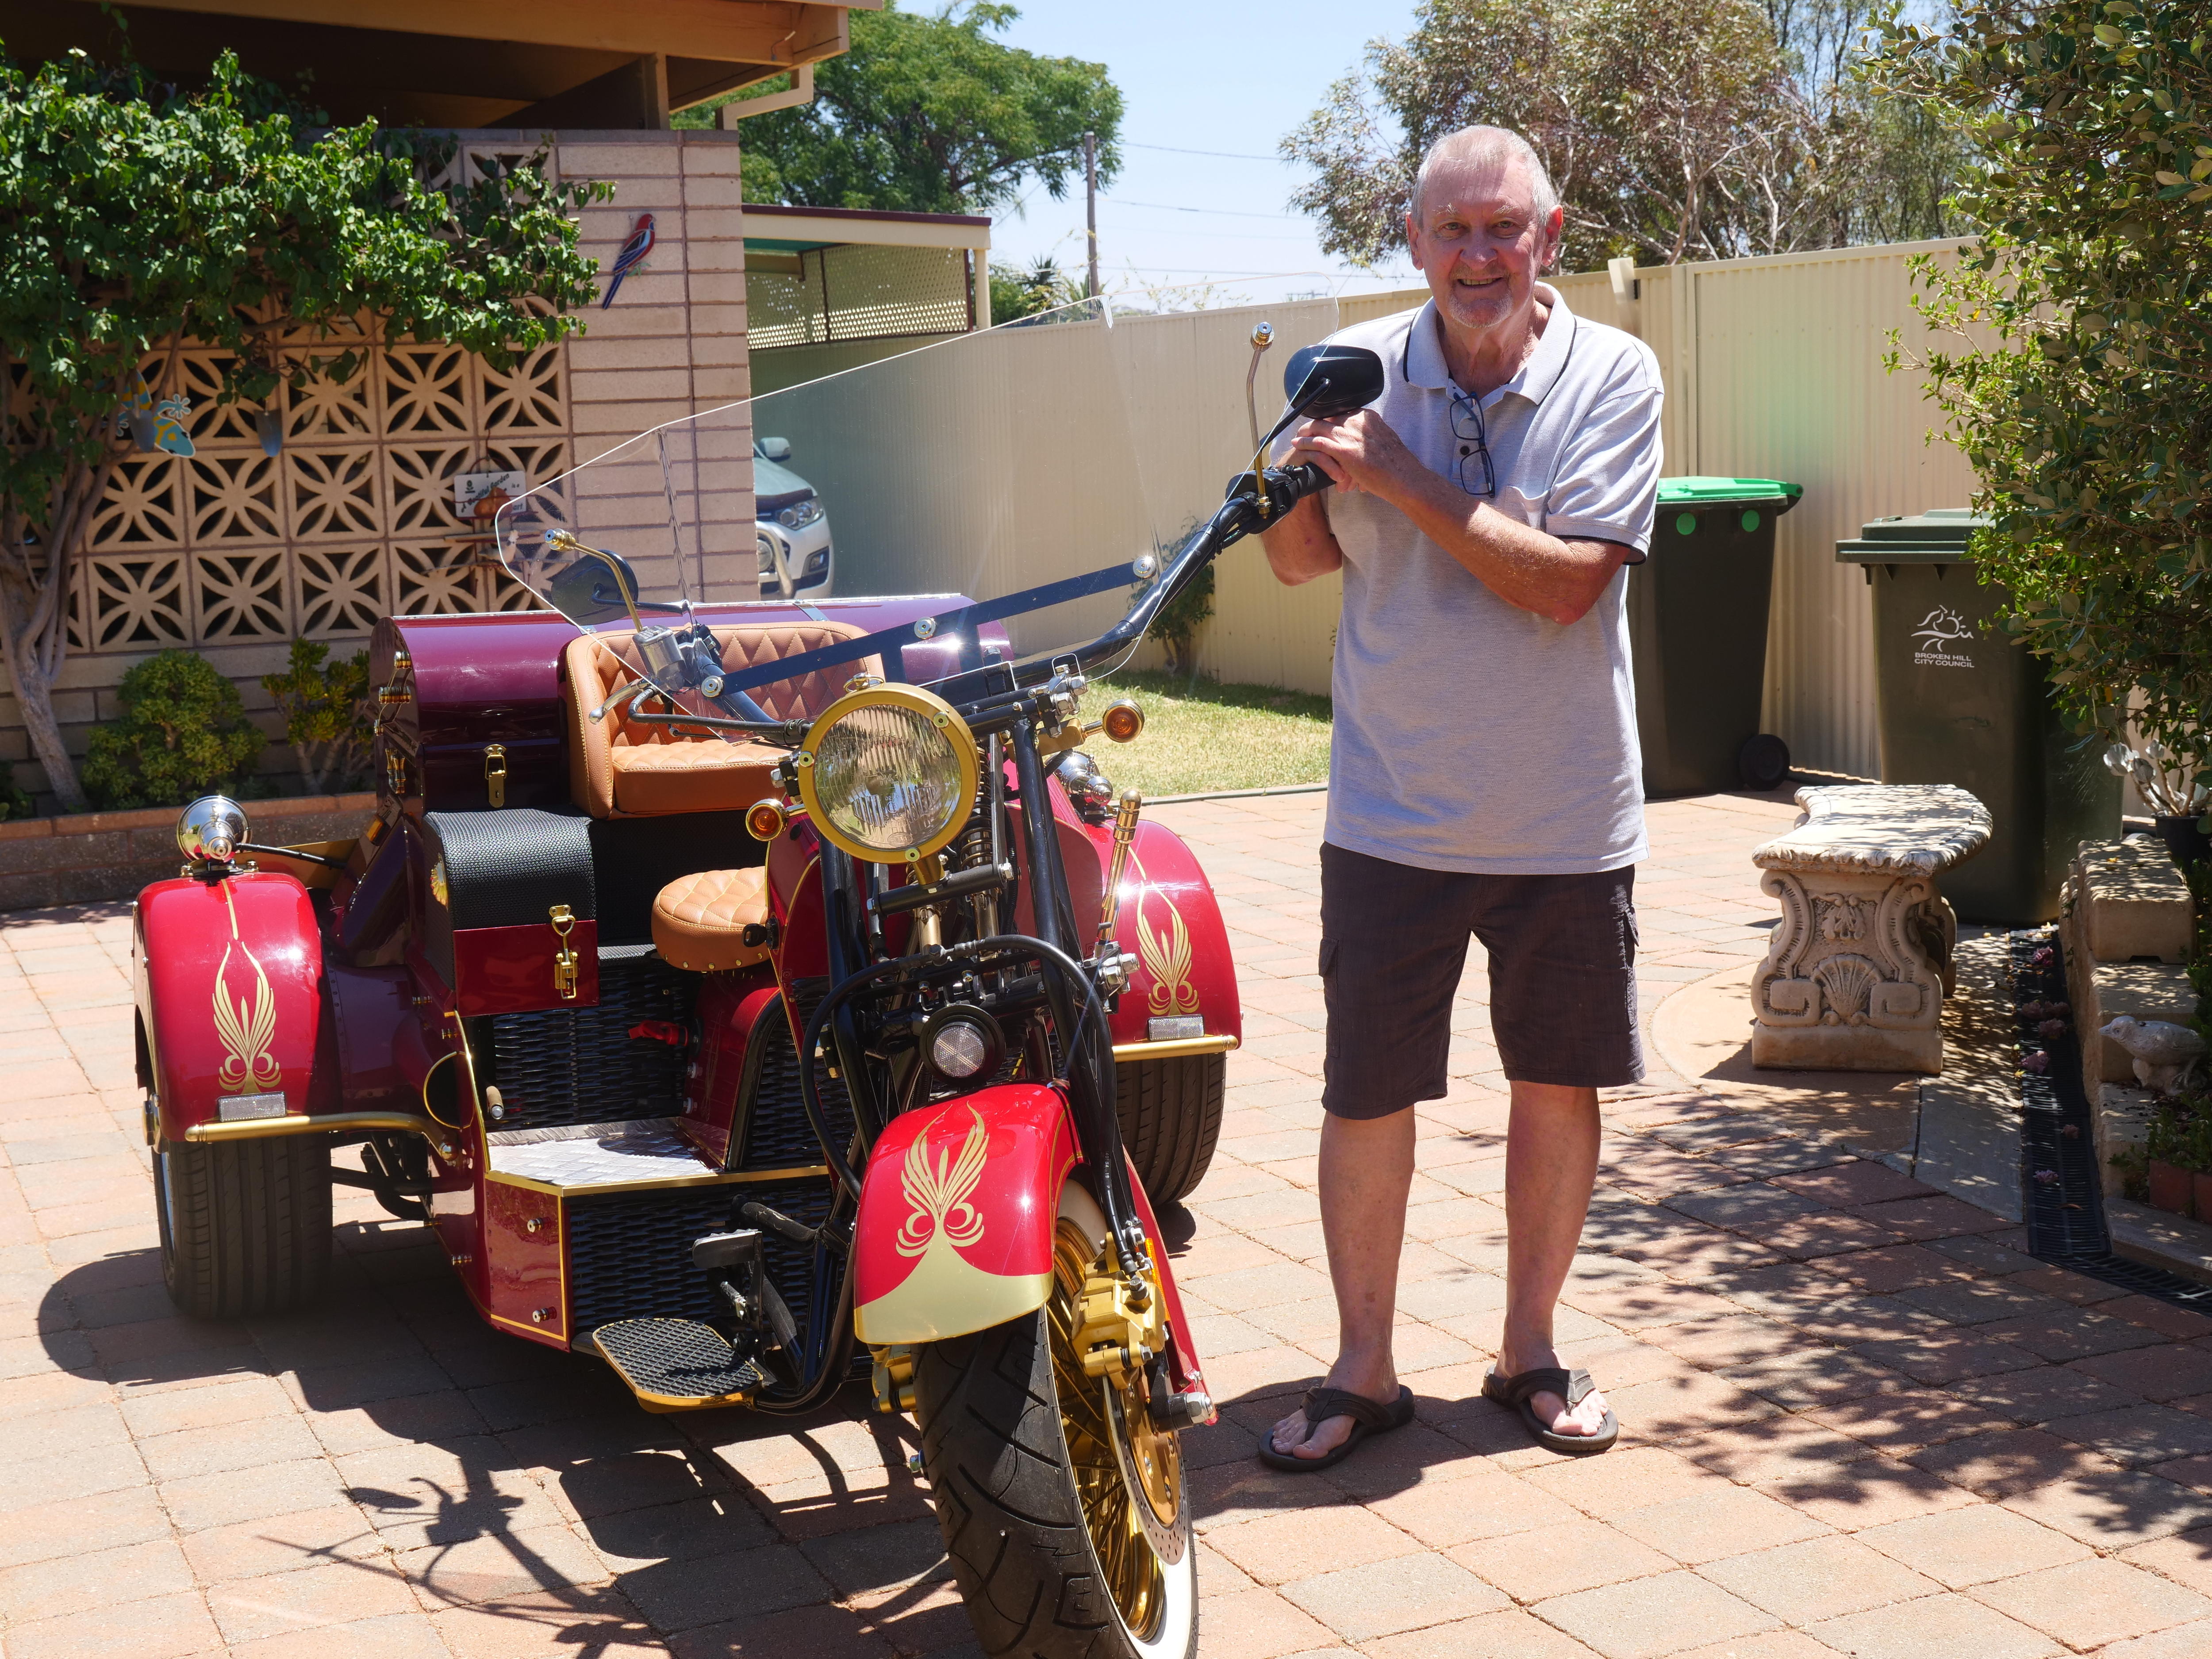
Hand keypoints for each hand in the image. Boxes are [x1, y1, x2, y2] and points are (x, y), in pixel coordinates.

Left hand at [1283, 409, 1418, 499]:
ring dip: (1305, 431)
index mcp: (1367, 417)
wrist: (1403, 477)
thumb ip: (1370, 439)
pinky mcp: (1343, 450)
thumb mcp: (1384, 442)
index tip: (1322, 424)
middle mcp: (1357, 421)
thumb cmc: (1396, 465)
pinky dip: (1305, 443)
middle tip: (1304, 429)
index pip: (1341, 413)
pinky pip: (1317, 443)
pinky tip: (1297, 444)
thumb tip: (1361, 447)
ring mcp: (1349, 435)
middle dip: (1314, 424)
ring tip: (1297, 436)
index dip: (1329, 419)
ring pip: (1319, 427)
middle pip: (1327, 417)